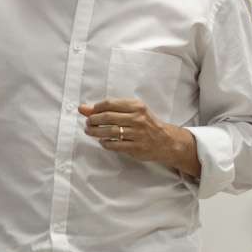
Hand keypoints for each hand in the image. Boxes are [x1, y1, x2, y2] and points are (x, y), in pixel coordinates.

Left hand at [79, 98, 193, 172]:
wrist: (167, 141)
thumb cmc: (147, 123)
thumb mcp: (134, 111)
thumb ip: (111, 108)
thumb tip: (85, 108)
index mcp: (137, 106)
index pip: (110, 104)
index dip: (95, 108)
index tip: (89, 111)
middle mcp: (137, 118)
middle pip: (108, 117)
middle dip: (93, 120)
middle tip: (88, 123)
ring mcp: (137, 134)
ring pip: (110, 131)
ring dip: (95, 132)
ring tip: (89, 131)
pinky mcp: (136, 147)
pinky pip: (116, 145)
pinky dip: (105, 143)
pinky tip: (102, 141)